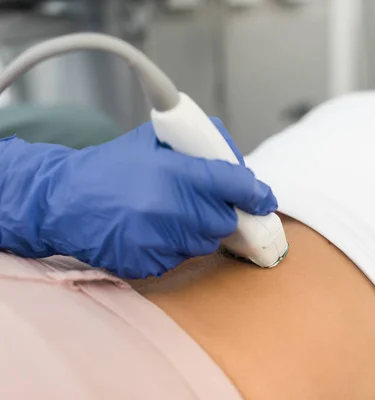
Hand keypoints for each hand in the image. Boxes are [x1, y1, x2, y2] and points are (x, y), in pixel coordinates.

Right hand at [0, 119, 276, 277]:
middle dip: (219, 212)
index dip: (254, 192)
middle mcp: (167, 208)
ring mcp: (156, 240)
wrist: (61, 201)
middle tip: (201, 204)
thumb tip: (237, 164)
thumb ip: (195, 147)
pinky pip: (179, 260)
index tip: (265, 198)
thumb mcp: (151, 141)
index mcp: (173, 172)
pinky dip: (174, 249)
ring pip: (205, 243)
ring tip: (169, 215)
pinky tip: (152, 232)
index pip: (232, 183)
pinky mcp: (145, 263)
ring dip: (197, 231)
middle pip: (223, 220)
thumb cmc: (109, 169)